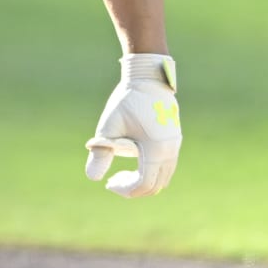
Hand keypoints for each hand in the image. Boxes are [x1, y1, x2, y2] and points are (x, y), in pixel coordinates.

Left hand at [84, 53, 180, 197]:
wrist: (148, 78)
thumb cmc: (127, 100)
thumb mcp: (109, 125)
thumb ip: (101, 152)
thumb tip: (92, 178)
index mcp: (156, 149)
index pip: (144, 184)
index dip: (125, 189)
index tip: (109, 182)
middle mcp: (170, 151)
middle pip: (155, 186)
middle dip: (134, 188)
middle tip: (114, 180)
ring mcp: (175, 146)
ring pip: (163, 178)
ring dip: (144, 182)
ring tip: (123, 174)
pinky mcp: (175, 140)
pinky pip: (167, 167)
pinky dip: (152, 172)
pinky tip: (135, 162)